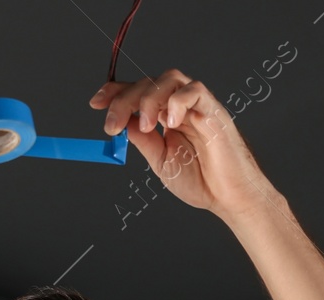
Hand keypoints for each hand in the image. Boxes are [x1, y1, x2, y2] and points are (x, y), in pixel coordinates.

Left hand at [88, 69, 276, 219]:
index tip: (96, 103)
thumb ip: (142, 140)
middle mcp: (180, 107)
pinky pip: (194, 90)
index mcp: (166, 117)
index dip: (116, 92)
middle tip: (112, 125)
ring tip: (146, 126)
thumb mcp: (160, 160)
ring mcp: (197, 107)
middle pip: (148, 83)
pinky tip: (171, 123)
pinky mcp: (214, 111)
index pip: (138, 92)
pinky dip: (178, 101)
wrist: (228, 198)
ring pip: (170, 78)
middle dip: (124, 99)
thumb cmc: (202, 182)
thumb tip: (121, 123)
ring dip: (150, 98)